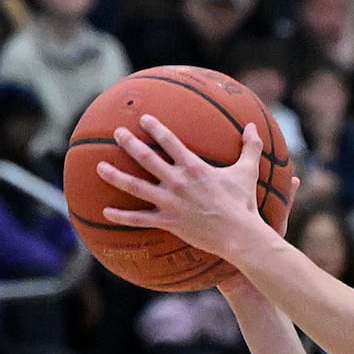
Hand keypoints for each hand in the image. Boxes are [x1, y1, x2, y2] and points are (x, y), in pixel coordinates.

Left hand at [96, 114, 295, 270]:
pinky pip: (139, 219)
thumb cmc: (243, 202)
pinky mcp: (167, 221)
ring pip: (136, 187)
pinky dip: (122, 216)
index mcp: (194, 167)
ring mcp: (170, 202)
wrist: (238, 234)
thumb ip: (250, 146)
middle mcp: (178, 182)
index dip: (155, 128)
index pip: (170, 141)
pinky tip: (106, 211)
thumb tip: (253, 126)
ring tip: (100, 167)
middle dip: (130, 144)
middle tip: (117, 133)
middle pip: (147, 159)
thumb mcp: (248, 170)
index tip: (142, 118)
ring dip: (116, 176)